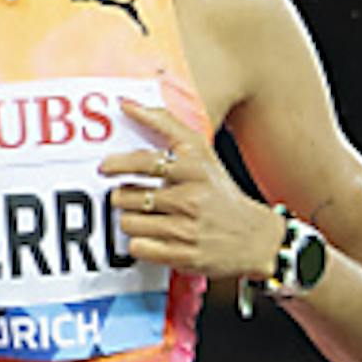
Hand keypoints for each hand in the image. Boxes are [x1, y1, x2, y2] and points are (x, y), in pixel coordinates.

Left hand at [100, 99, 272, 279]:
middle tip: (136, 197)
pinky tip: (155, 237)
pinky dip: (140, 244)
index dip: (118, 163)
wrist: (255, 238)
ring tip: (149, 217)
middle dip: (124, 196)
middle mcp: (191, 199)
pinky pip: (138, 248)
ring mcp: (187, 230)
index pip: (146, 162)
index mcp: (195, 169)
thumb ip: (165, 124)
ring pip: (128, 223)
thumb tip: (126, 105)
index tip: (105, 167)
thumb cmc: (221, 193)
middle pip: (128, 196)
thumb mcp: (201, 153)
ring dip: (131, 220)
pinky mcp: (183, 256)